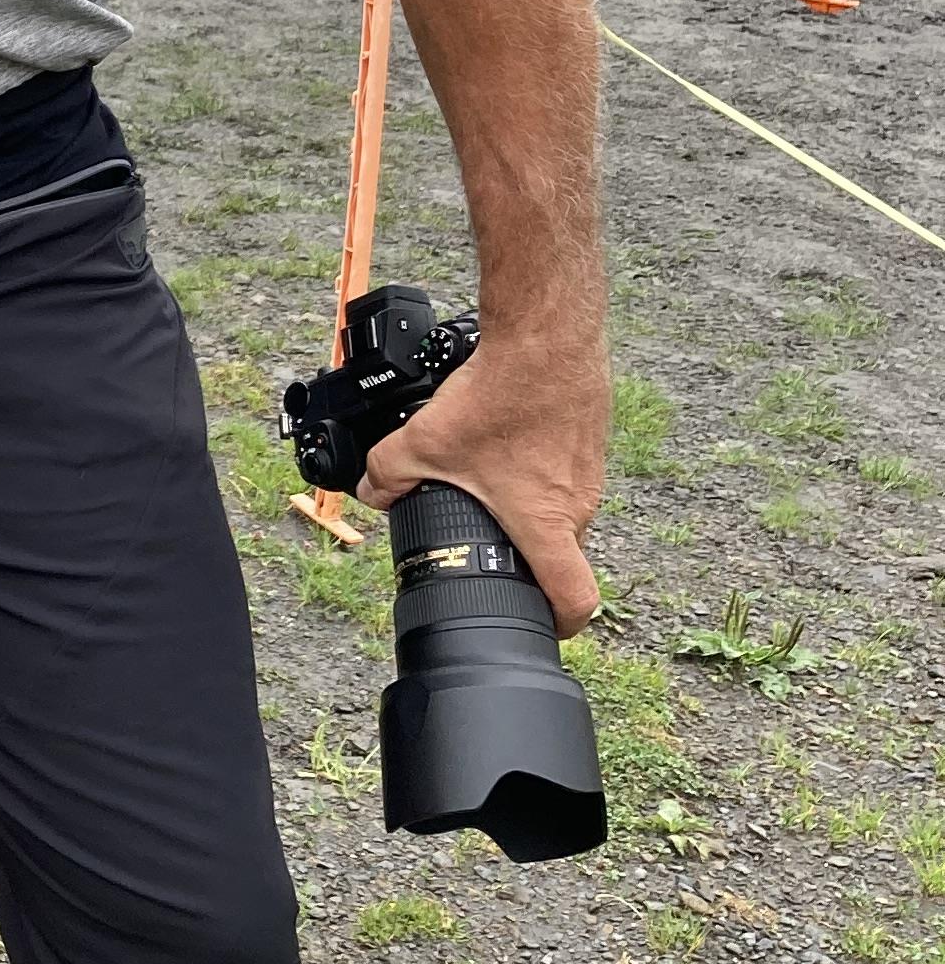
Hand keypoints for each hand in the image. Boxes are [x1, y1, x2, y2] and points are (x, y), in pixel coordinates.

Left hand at [359, 325, 606, 634]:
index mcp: (545, 524)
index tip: (541, 624)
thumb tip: (372, 493)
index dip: (560, 622)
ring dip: (528, 506)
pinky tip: (505, 444)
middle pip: (559, 552)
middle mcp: (578, 507)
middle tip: (486, 541)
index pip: (573, 597)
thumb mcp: (422, 442)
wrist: (547, 339)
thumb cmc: (500, 397)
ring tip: (489, 481)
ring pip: (561, 509)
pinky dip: (537, 469)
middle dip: (524, 554)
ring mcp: (591, 474)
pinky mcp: (590, 443)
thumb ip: (388, 475)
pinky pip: (564, 473)